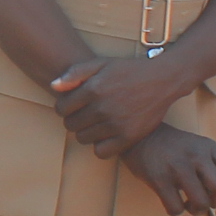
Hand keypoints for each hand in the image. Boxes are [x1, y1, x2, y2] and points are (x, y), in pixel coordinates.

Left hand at [51, 54, 191, 154]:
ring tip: (96, 123)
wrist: (162, 80)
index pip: (61, 109)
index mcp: (93, 89)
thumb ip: (75, 73)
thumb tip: (53, 87)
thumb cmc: (129, 71)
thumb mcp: (101, 63)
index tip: (73, 105)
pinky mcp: (128, 137)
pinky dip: (100, 146)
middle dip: (73, 119)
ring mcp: (116, 124)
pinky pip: (101, 152)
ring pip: (83, 139)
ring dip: (86, 132)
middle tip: (84, 114)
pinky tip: (106, 134)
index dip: (63, 107)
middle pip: (70, 125)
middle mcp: (103, 108)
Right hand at [121, 126, 215, 215]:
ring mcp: (177, 167)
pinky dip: (177, 211)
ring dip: (198, 210)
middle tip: (209, 204)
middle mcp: (196, 156)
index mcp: (208, 147)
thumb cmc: (171, 147)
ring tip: (189, 205)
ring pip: (201, 202)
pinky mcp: (159, 179)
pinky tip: (173, 202)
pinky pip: (175, 207)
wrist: (139, 135)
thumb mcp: (196, 146)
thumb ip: (213, 165)